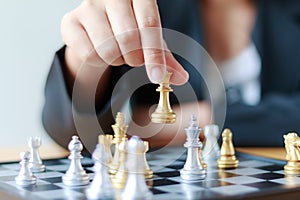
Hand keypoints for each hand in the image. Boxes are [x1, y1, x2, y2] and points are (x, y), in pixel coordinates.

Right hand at [61, 0, 188, 84]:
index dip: (153, 54)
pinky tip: (100, 50)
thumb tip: (182, 78)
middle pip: (128, 39)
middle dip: (134, 58)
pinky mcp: (70, 22)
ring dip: (117, 60)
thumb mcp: (151, 39)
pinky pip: (88, 54)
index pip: (148, 25)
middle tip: (134, 57)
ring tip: (118, 51)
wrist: (98, 23)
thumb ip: (165, 57)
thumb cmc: (129, 28)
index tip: (157, 76)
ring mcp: (88, 7)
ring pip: (107, 49)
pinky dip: (97, 61)